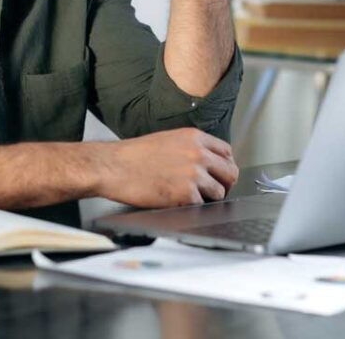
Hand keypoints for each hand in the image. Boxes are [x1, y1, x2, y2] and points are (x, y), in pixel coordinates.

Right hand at [95, 128, 238, 207]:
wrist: (113, 166)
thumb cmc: (134, 155)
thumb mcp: (168, 139)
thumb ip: (190, 148)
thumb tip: (207, 162)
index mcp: (194, 137)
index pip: (227, 152)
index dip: (225, 165)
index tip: (220, 174)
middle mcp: (197, 154)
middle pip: (230, 172)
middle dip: (224, 183)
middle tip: (214, 190)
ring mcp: (193, 174)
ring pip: (219, 192)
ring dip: (208, 197)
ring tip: (190, 196)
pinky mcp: (186, 194)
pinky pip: (201, 205)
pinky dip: (192, 207)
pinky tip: (177, 201)